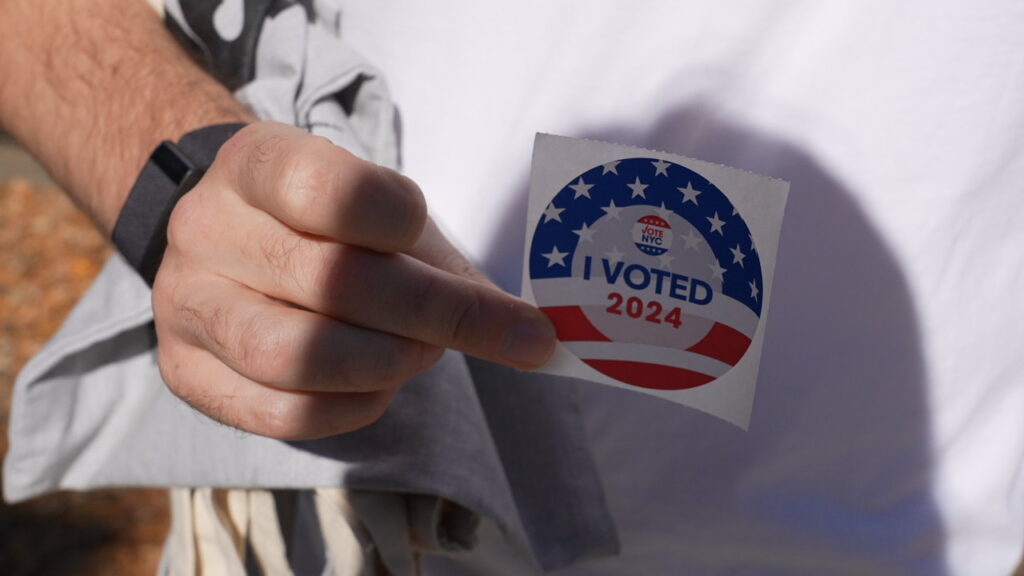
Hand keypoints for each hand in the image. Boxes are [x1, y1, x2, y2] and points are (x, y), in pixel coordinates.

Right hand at [151, 122, 554, 439]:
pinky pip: (283, 414)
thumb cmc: (327, 224)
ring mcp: (185, 303)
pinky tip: (379, 385)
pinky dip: (354, 408)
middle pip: (332, 282)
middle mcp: (207, 228)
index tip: (433, 244)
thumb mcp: (383, 216)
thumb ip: (448, 267)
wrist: (231, 239)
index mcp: (257, 163)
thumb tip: (536, 337)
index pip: (334, 191)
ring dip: (389, 363)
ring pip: (298, 356)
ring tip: (421, 353)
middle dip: (435, 315)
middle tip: (483, 329)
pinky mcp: (186, 372)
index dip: (402, 222)